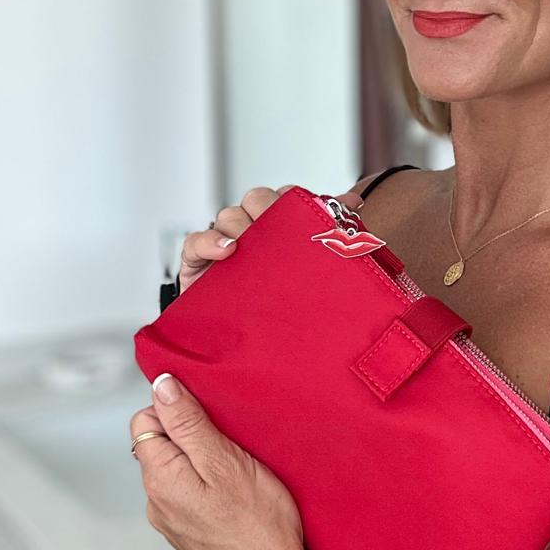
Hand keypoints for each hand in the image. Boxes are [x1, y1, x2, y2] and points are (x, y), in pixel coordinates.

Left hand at [130, 372, 309, 549]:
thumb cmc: (259, 525)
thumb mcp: (225, 460)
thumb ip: (187, 422)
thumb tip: (160, 386)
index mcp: (159, 478)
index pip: (144, 419)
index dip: (177, 408)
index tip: (212, 417)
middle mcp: (156, 501)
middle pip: (160, 443)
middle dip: (192, 432)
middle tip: (231, 443)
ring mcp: (172, 520)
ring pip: (178, 467)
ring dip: (203, 458)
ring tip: (239, 469)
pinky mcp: (191, 533)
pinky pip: (191, 491)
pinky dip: (210, 483)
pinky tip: (238, 493)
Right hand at [176, 179, 368, 291]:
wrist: (247, 351)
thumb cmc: (281, 310)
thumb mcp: (310, 274)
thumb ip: (332, 235)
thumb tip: (354, 201)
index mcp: (279, 231)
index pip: (286, 197)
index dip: (297, 200)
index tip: (313, 213)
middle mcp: (252, 233)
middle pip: (256, 199)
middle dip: (269, 209)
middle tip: (281, 232)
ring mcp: (223, 246)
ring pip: (229, 215)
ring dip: (242, 225)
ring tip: (251, 245)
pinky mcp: (197, 263)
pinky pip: (195, 241)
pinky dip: (209, 242)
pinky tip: (226, 251)